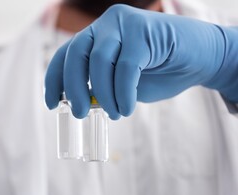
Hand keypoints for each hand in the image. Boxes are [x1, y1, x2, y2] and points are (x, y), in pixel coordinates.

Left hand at [45, 4, 237, 118]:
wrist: (199, 59)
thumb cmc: (158, 72)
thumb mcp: (121, 85)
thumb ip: (100, 89)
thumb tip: (80, 103)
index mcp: (95, 36)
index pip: (65, 55)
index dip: (54, 79)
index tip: (51, 103)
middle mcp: (105, 25)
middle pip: (76, 54)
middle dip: (73, 88)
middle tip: (80, 113)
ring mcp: (124, 24)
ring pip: (99, 61)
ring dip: (103, 94)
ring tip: (115, 114)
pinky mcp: (144, 31)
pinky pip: (125, 67)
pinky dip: (123, 92)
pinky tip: (127, 107)